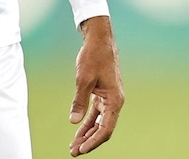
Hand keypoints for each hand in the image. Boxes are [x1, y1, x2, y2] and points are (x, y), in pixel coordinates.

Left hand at [68, 16, 123, 154]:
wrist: (99, 40)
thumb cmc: (94, 57)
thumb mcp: (84, 79)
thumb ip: (79, 101)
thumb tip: (74, 121)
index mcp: (115, 101)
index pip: (105, 129)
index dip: (93, 142)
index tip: (81, 150)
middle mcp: (115, 102)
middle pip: (102, 129)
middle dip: (88, 141)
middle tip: (73, 151)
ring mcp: (109, 99)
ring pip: (99, 122)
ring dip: (87, 133)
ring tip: (74, 144)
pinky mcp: (103, 94)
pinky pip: (96, 113)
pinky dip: (88, 122)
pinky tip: (78, 129)